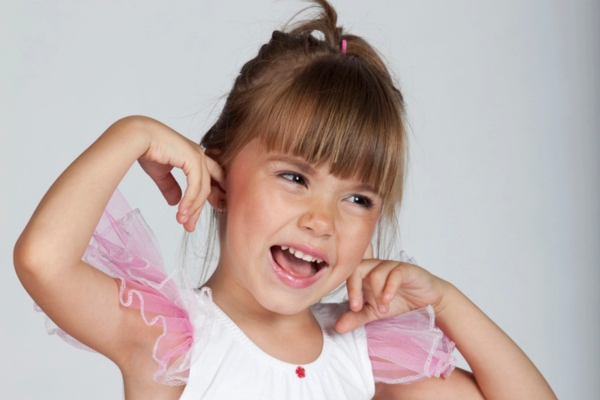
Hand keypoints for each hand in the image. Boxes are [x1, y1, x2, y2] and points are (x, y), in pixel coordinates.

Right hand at [136, 117, 224, 231]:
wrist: (136, 137)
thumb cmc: (147, 149)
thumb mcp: (161, 173)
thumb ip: (170, 187)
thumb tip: (175, 203)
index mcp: (194, 156)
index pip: (208, 180)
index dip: (208, 198)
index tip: (197, 215)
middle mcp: (199, 155)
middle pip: (208, 187)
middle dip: (200, 209)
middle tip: (190, 226)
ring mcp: (198, 156)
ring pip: (203, 189)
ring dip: (193, 209)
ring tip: (183, 223)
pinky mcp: (193, 159)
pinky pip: (196, 186)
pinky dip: (190, 202)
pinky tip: (182, 212)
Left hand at [335, 250, 447, 333]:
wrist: (428, 300)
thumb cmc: (400, 301)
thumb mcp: (375, 313)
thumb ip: (357, 318)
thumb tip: (337, 327)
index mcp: (366, 275)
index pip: (348, 274)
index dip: (347, 288)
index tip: (352, 308)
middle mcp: (376, 268)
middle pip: (358, 267)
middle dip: (355, 287)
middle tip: (358, 307)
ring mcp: (391, 267)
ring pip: (376, 272)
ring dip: (376, 293)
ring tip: (383, 310)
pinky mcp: (406, 269)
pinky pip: (395, 273)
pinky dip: (390, 287)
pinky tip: (388, 300)